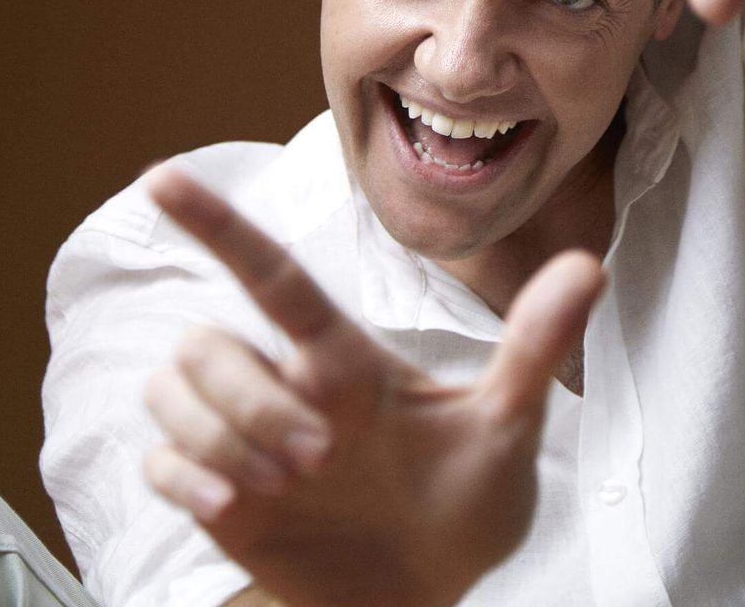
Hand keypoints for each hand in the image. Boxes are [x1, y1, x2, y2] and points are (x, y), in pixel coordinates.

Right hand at [141, 168, 604, 606]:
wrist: (423, 594)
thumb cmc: (461, 504)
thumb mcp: (505, 430)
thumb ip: (531, 349)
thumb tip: (587, 265)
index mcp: (341, 360)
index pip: (273, 277)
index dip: (219, 225)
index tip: (163, 178)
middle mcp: (282, 386)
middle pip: (208, 343)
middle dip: (247, 397)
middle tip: (318, 457)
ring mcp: (242, 439)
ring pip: (171, 390)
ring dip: (218, 434)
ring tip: (281, 485)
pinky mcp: (215, 493)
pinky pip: (157, 461)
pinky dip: (184, 476)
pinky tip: (229, 504)